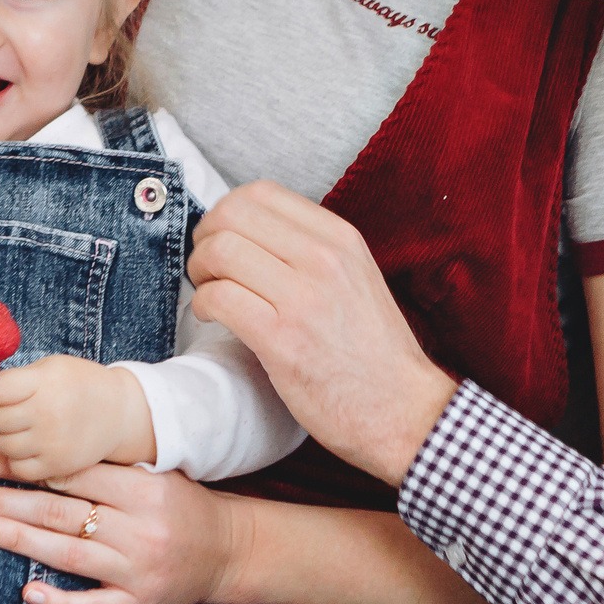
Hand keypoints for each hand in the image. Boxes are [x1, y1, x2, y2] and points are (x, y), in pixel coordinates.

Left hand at [0, 356, 152, 483]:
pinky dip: (18, 458)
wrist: (119, 413)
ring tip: (24, 427)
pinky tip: (31, 445)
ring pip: (2, 444)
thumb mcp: (48, 368)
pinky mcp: (57, 465)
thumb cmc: (79, 385)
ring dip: (6, 435)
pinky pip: (17, 467)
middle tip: (12, 409)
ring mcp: (52, 441)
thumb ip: (11, 377)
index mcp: (45, 381)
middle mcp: (47, 412)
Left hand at [0, 454, 249, 603]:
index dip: (20, 467)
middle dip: (1, 503)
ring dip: (18, 540)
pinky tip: (28, 593)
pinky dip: (62, 600)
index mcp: (142, 489)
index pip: (69, 474)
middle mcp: (139, 528)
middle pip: (59, 513)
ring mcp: (138, 568)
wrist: (231, 550)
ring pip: (68, 554)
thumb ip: (104, 470)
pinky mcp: (141, 603)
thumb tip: (38, 457)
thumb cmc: (181, 506)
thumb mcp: (153, 476)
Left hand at [189, 180, 457, 485]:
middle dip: (204, 238)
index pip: (261, 193)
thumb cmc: (373, 352)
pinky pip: (220, 298)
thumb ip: (311, 250)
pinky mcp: (283, 340)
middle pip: (231, 215)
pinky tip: (214, 317)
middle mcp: (324, 259)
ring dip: (200, 271)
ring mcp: (303, 298)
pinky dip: (205, 305)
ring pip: (220, 252)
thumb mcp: (355, 278)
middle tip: (207, 267)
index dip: (226, 211)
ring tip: (210, 293)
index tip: (222, 237)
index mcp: (341, 238)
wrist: (403, 411)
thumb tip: (251, 233)